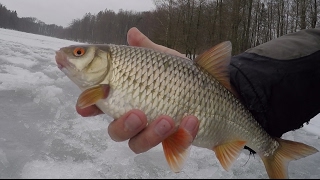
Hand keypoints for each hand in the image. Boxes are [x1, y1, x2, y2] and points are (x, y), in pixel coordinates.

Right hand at [76, 27, 198, 153]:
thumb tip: (133, 33)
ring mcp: (153, 133)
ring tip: (168, 119)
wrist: (217, 92)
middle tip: (138, 113)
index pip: (101, 103)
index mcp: (129, 96)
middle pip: (115, 131)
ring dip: (151, 134)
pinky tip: (193, 120)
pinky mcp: (173, 143)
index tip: (85, 106)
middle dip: (123, 125)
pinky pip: (172, 148)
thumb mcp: (166, 60)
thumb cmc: (186, 76)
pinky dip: (182, 136)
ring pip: (138, 144)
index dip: (88, 105)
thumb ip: (147, 49)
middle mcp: (136, 117)